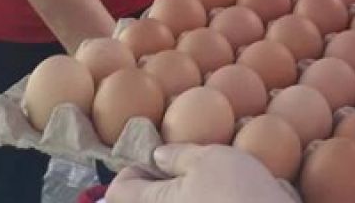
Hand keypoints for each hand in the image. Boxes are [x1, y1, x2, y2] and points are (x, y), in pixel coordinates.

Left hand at [106, 144, 292, 202]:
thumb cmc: (236, 193)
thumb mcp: (210, 159)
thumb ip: (179, 156)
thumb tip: (157, 156)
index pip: (118, 189)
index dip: (133, 169)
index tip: (157, 160)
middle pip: (145, 201)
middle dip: (163, 184)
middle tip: (189, 170)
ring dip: (188, 196)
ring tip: (214, 186)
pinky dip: (209, 202)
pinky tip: (230, 201)